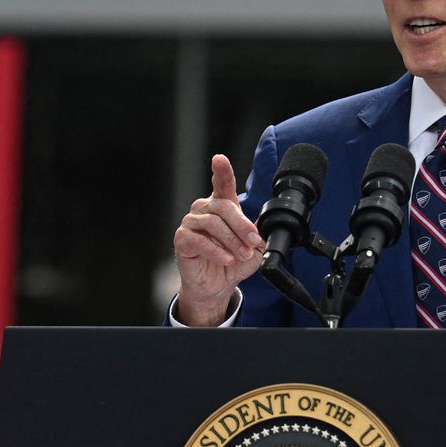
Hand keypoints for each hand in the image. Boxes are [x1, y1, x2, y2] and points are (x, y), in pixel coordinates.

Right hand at [173, 154, 265, 325]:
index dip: (221, 171)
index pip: (222, 184)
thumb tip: (264, 229)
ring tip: (241, 255)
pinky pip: (198, 240)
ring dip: (231, 241)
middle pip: (224, 207)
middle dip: (242, 226)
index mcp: (222, 206)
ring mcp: (191, 223)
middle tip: (253, 242)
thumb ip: (257, 235)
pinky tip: (226, 259)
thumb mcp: (253, 249)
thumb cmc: (232, 262)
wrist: (217, 286)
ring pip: (212, 224)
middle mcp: (204, 210)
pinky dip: (216, 251)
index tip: (219, 160)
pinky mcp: (182, 240)